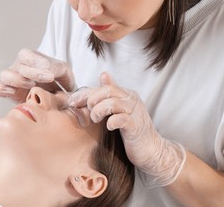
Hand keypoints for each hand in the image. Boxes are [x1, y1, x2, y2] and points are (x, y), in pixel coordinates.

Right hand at [0, 49, 74, 102]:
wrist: (59, 98)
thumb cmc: (60, 81)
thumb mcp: (64, 72)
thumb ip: (58, 68)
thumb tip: (49, 70)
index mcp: (31, 58)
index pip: (26, 54)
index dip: (36, 62)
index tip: (51, 74)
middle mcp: (19, 67)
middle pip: (18, 65)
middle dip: (33, 73)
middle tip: (49, 79)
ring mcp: (13, 80)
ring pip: (5, 75)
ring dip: (18, 80)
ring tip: (32, 86)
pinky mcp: (10, 93)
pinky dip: (3, 90)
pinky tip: (16, 93)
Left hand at [69, 72, 185, 187]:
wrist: (150, 150)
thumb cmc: (131, 130)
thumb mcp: (119, 109)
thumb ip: (110, 95)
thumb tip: (103, 74)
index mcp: (126, 95)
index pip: (103, 86)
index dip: (85, 93)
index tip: (73, 102)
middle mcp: (131, 100)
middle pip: (108, 90)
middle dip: (91, 99)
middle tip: (85, 110)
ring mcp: (135, 113)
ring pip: (113, 103)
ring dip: (98, 110)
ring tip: (95, 119)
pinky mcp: (136, 127)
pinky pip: (121, 119)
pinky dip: (111, 122)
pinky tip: (108, 127)